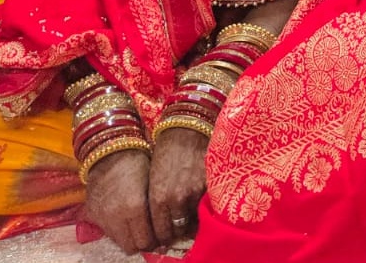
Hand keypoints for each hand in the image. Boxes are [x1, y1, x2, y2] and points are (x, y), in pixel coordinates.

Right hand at [84, 147, 155, 253]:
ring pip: (120, 242)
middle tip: (153, 235)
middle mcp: (116, 216)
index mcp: (134, 206)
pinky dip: (119, 231)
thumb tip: (169, 227)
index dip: (157, 240)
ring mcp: (103, 217)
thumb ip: (157, 209)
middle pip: (133, 246)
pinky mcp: (93, 215)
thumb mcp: (153, 183)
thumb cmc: (139, 163)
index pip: (147, 241)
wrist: (111, 150)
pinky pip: (109, 233)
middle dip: (145, 242)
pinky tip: (127, 221)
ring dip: (131, 238)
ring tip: (140, 228)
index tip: (164, 236)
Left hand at [147, 127, 208, 244]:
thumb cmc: (166, 153)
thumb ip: (158, 205)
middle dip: (178, 231)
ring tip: (190, 213)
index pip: (161, 233)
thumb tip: (164, 226)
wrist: (187, 130)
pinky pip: (207, 206)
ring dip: (192, 219)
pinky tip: (200, 201)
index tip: (166, 234)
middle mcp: (177, 199)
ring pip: (195, 220)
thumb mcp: (155, 181)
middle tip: (179, 226)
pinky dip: (204, 207)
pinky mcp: (210, 185)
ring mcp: (195, 193)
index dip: (164, 236)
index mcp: (158, 198)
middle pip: (179, 230)